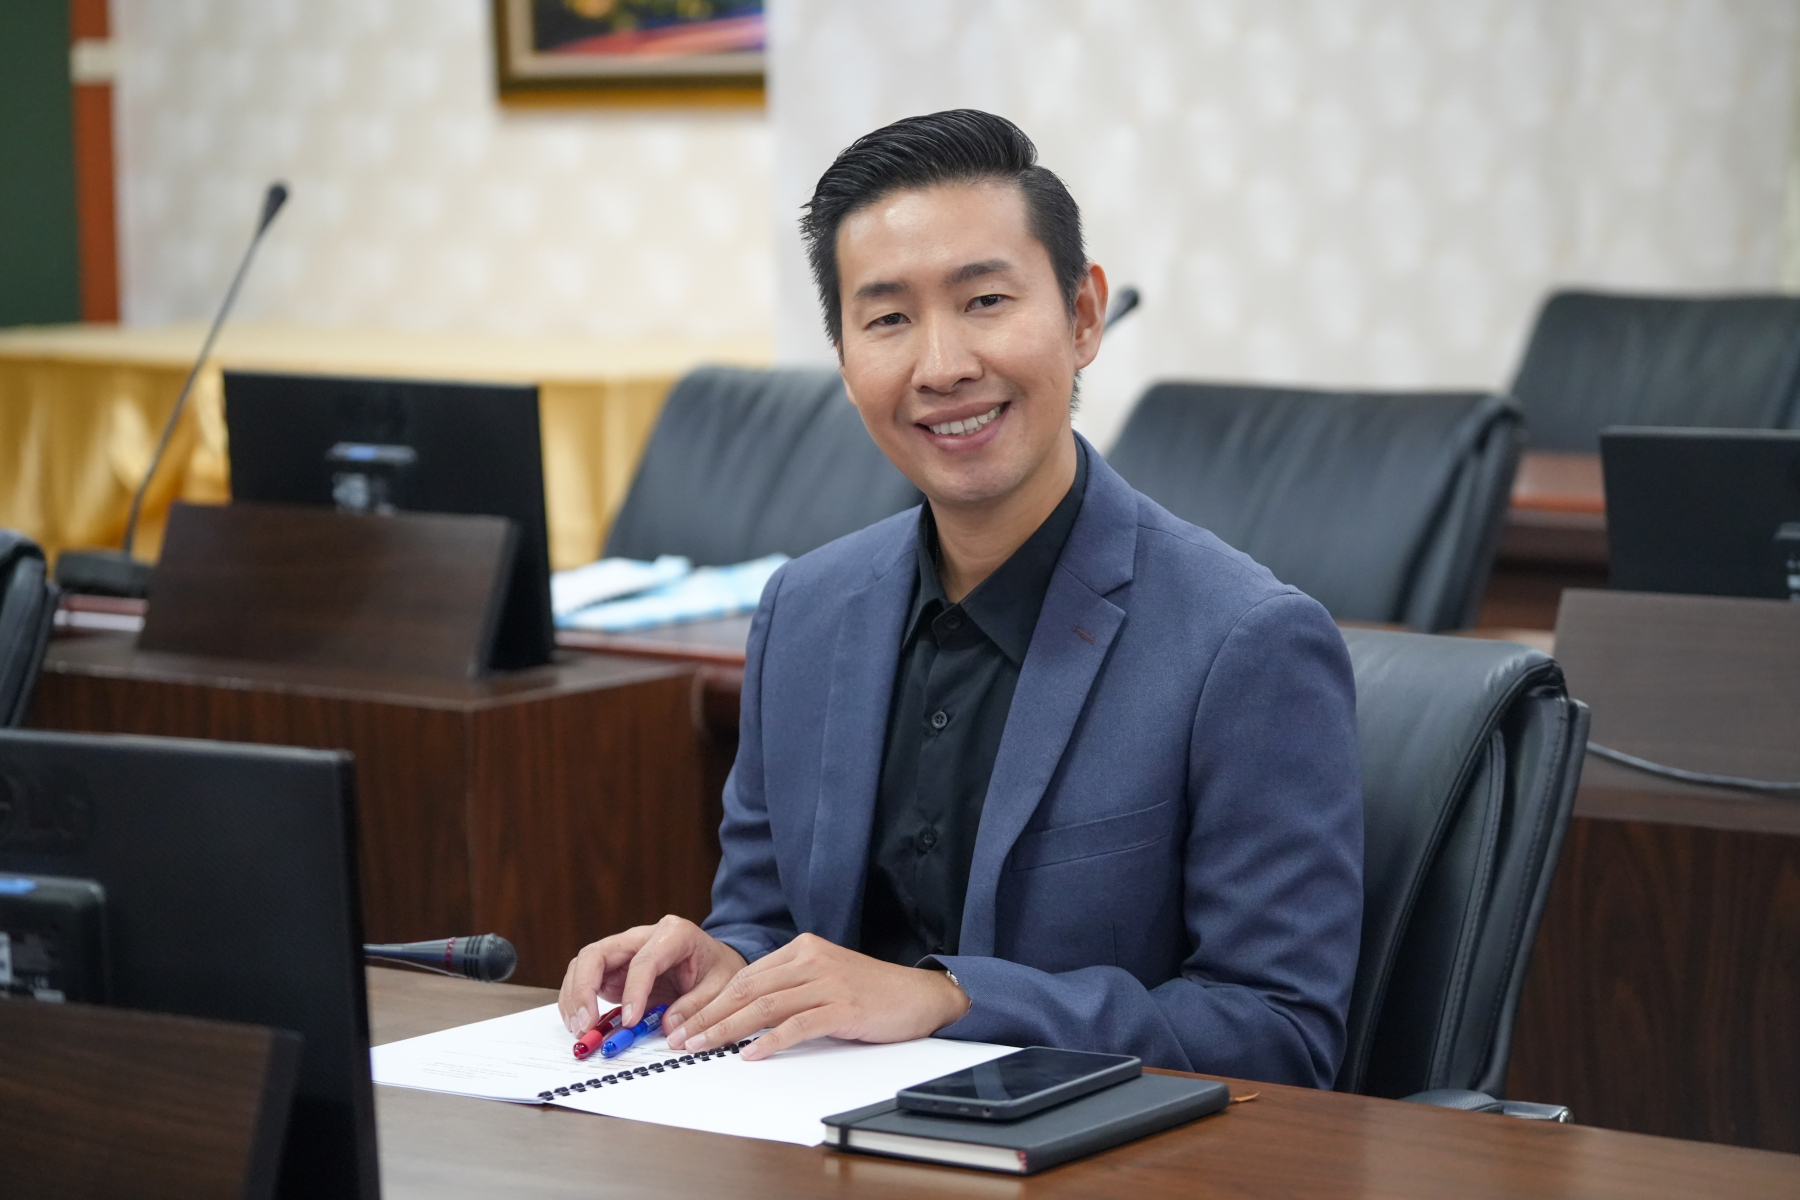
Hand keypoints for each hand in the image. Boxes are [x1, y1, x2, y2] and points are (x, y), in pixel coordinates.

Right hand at [558, 914, 746, 1035]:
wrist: (716, 962)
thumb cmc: (718, 970)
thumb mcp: (721, 987)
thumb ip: (697, 1007)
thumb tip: (670, 1029)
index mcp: (674, 933)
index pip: (644, 959)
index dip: (633, 991)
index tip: (630, 1021)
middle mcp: (642, 936)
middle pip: (598, 953)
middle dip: (584, 989)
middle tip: (586, 1024)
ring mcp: (624, 951)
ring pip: (584, 964)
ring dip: (575, 997)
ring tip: (581, 1029)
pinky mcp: (614, 969)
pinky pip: (587, 979)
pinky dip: (578, 1001)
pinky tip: (582, 1023)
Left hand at [666, 932, 970, 1060]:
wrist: (921, 995)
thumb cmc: (872, 992)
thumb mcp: (824, 979)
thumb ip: (789, 987)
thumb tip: (743, 1012)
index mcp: (802, 949)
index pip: (745, 977)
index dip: (710, 1001)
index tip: (684, 1021)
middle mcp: (811, 960)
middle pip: (748, 990)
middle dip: (708, 1015)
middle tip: (680, 1037)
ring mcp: (828, 982)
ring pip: (766, 1006)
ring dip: (727, 1029)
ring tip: (701, 1046)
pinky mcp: (844, 1007)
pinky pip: (799, 1025)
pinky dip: (771, 1041)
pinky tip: (751, 1054)